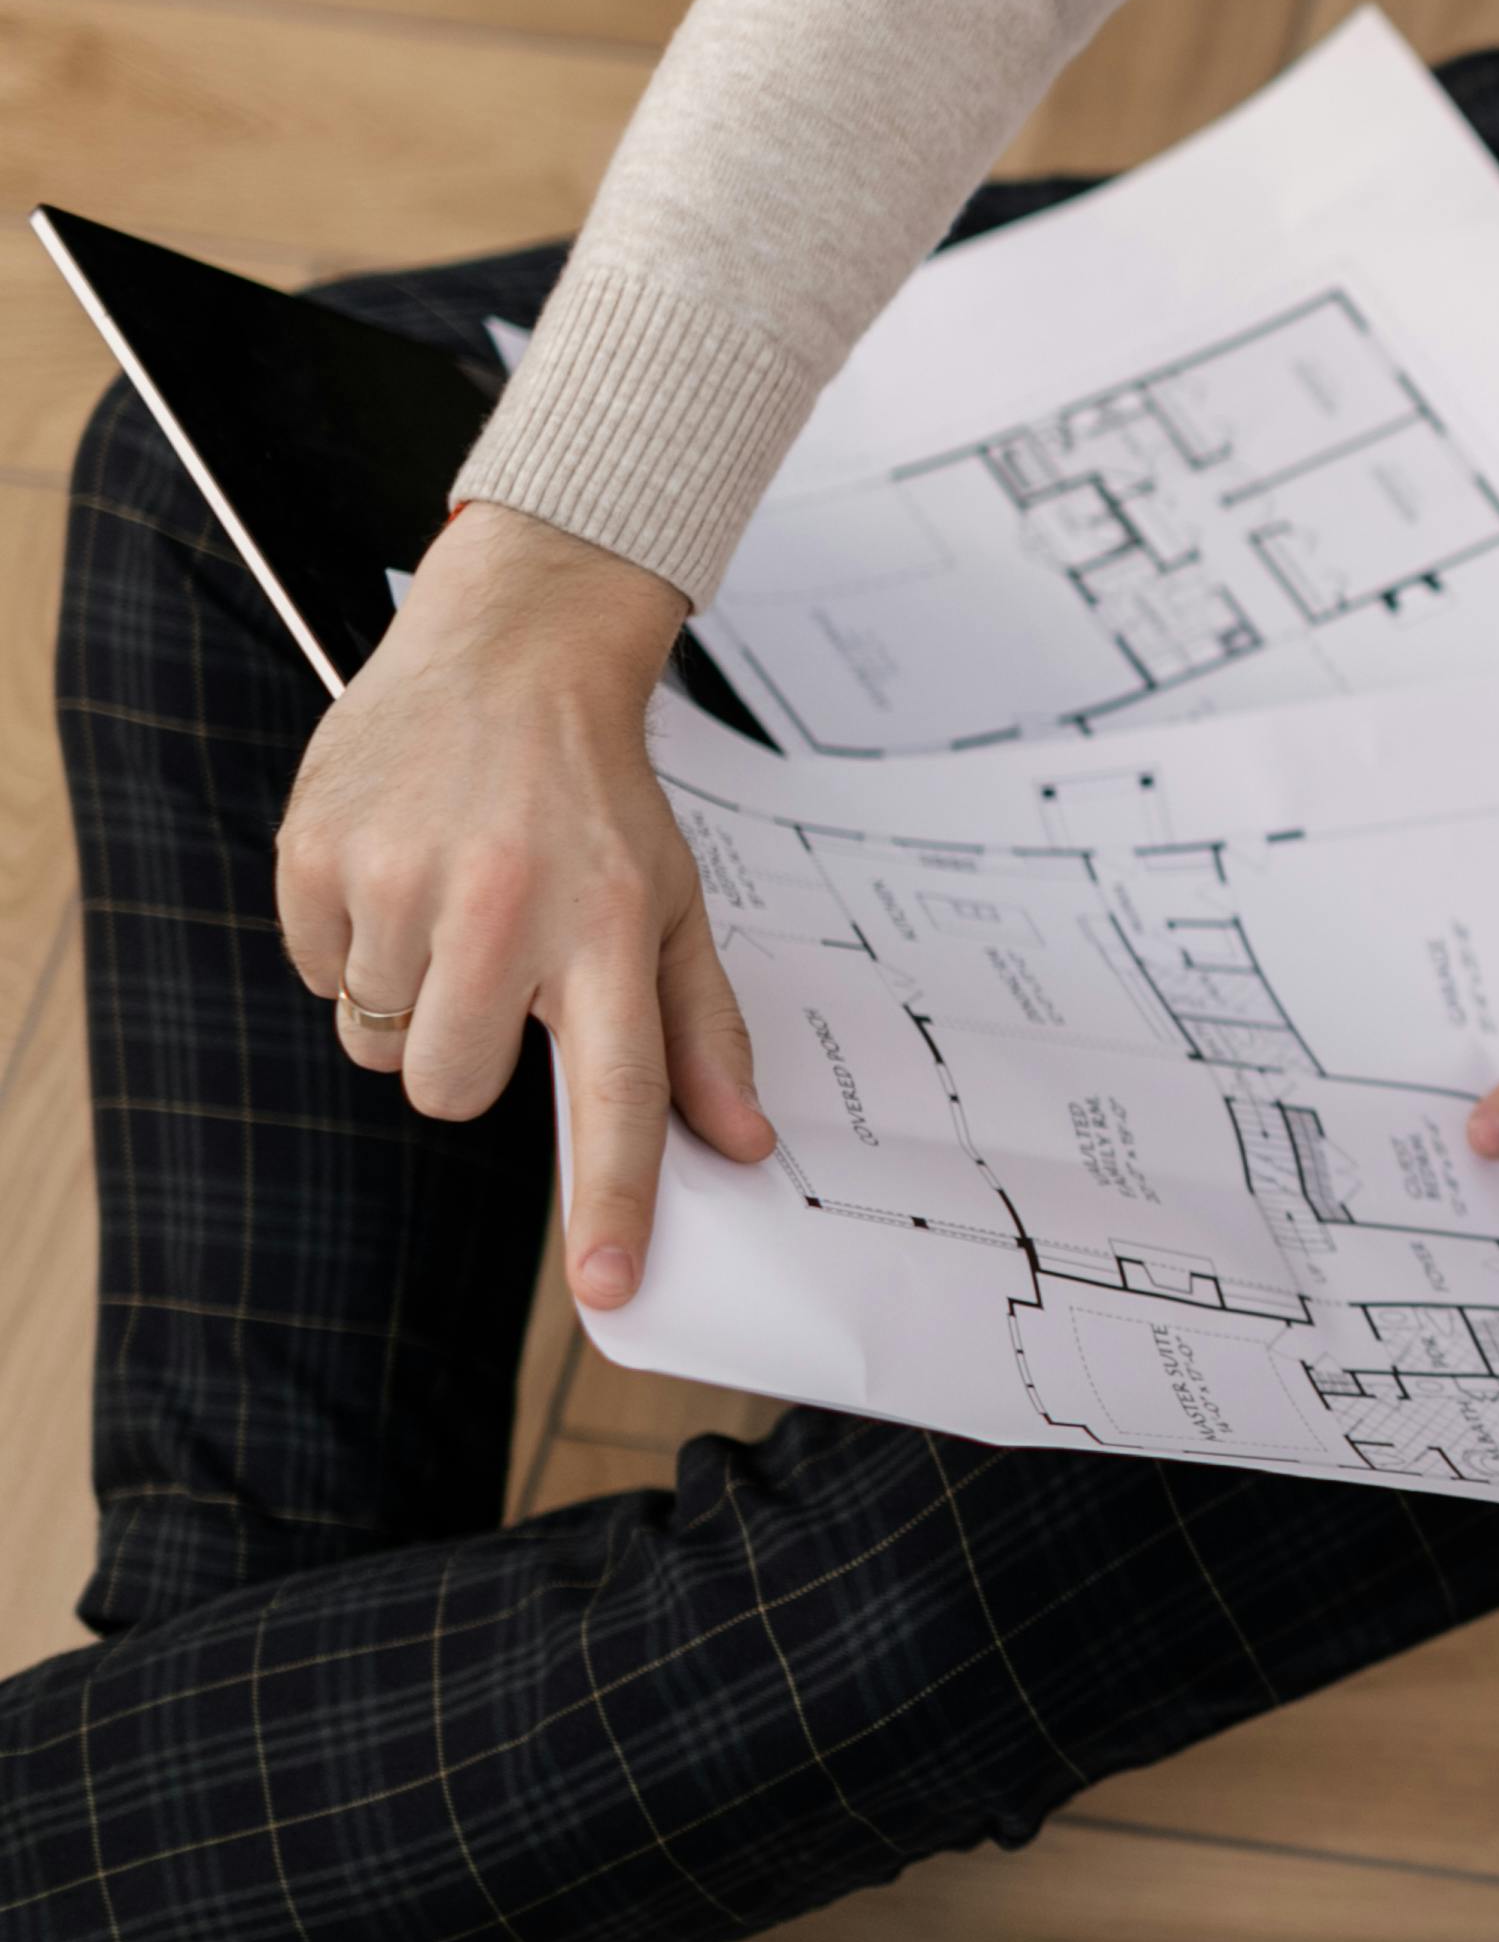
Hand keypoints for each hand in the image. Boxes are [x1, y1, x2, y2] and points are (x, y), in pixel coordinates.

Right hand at [272, 500, 774, 1307]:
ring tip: (453, 905)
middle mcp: (504, 907)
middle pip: (454, 1092)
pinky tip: (398, 872)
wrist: (512, 654)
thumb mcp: (675, 903)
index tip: (613, 1287)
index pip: (618, 1092)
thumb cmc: (596, 800)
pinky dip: (351, 947)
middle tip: (497, 975)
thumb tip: (741, 1144)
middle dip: (469, 1056)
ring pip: (377, 1045)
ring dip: (409, 999)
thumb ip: (701, 1031)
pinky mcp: (314, 853)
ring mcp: (400, 878)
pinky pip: (318, 976)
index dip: (614, 1199)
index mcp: (610, 927)